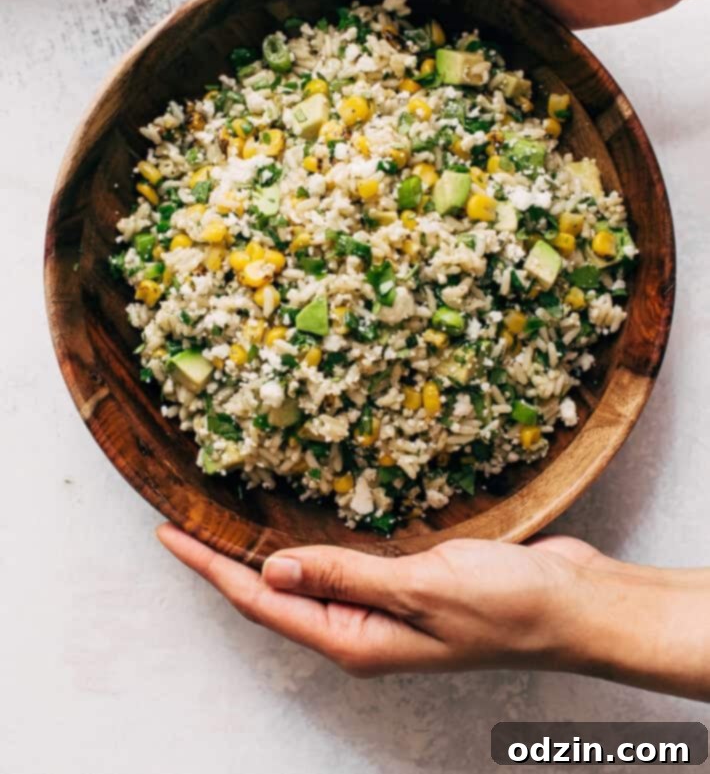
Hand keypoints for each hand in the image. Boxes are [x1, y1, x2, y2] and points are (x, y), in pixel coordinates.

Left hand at [157, 525, 709, 699]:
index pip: (264, 600)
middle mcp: (361, 629)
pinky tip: (303, 521)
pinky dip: (315, 541)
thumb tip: (271, 567)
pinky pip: (344, 562)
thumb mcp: (420, 590)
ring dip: (267, 548)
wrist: (570, 604)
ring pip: (307, 576)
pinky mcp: (406, 583)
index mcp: (355, 641)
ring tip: (226, 517)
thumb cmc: (505, 606)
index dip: (211, 567)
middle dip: (226, 559)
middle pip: (274, 592)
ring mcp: (383, 607)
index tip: (170, 534)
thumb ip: (345, 577)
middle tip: (185, 518)